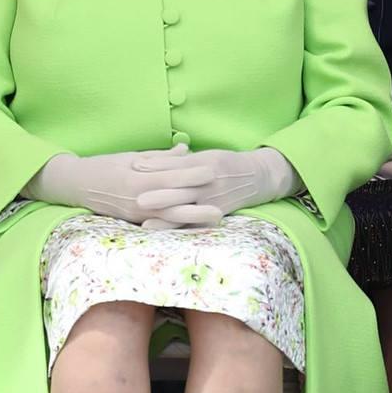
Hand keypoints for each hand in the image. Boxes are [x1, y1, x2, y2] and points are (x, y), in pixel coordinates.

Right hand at [24, 146, 222, 226]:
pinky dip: (179, 226)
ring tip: (216, 219)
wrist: (77, 184)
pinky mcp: (134, 222)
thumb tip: (186, 150)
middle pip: (174, 202)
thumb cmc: (105, 166)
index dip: (192, 173)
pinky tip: (194, 227)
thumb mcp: (132, 157)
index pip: (170, 176)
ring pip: (170, 217)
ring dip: (194, 219)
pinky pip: (160, 224)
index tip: (213, 170)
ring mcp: (136, 213)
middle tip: (224, 203)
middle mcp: (138, 198)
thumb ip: (160, 157)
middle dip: (199, 203)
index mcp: (137, 178)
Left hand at [136, 147, 298, 224]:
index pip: (177, 166)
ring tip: (145, 224)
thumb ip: (176, 160)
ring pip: (186, 212)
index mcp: (204, 165)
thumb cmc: (224, 163)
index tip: (135, 166)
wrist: (256, 177)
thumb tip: (143, 162)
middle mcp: (208, 185)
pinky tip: (167, 237)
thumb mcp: (203, 155)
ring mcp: (212, 202)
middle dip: (159, 196)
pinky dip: (179, 230)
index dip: (156, 166)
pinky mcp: (215, 214)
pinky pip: (195, 225)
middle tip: (137, 199)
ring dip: (166, 219)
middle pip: (180, 191)